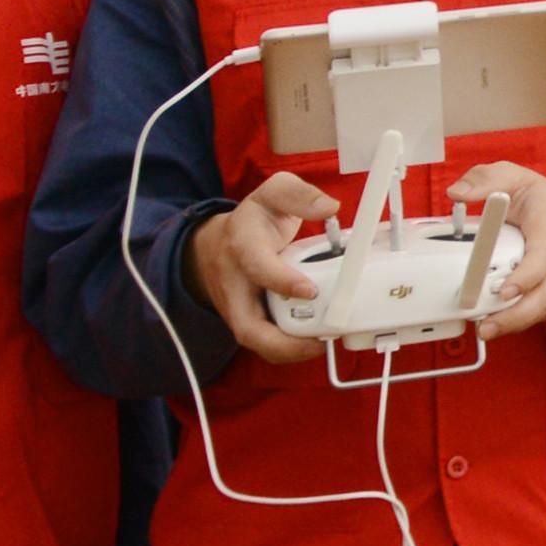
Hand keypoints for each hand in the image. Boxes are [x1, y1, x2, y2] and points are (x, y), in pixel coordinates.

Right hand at [185, 171, 345, 367]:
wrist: (215, 245)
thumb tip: (330, 207)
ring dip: (290, 351)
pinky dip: (289, 349)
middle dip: (283, 343)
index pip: (257, 267)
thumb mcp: (273, 194)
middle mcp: (236, 284)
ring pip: (256, 343)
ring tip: (325, 343)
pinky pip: (265, 344)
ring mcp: (238, 308)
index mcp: (242, 246)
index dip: (281, 281)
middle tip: (321, 339)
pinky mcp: (246, 322)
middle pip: (247, 327)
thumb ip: (300, 195)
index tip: (310, 290)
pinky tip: (316, 341)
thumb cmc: (252, 222)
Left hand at [453, 163, 545, 342]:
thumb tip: (457, 193)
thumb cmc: (545, 201)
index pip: (543, 257)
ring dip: (517, 322)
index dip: (525, 277)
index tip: (503, 290)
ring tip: (488, 329)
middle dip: (516, 315)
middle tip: (486, 324)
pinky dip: (525, 322)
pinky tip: (502, 323)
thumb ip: (485, 179)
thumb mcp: (515, 178)